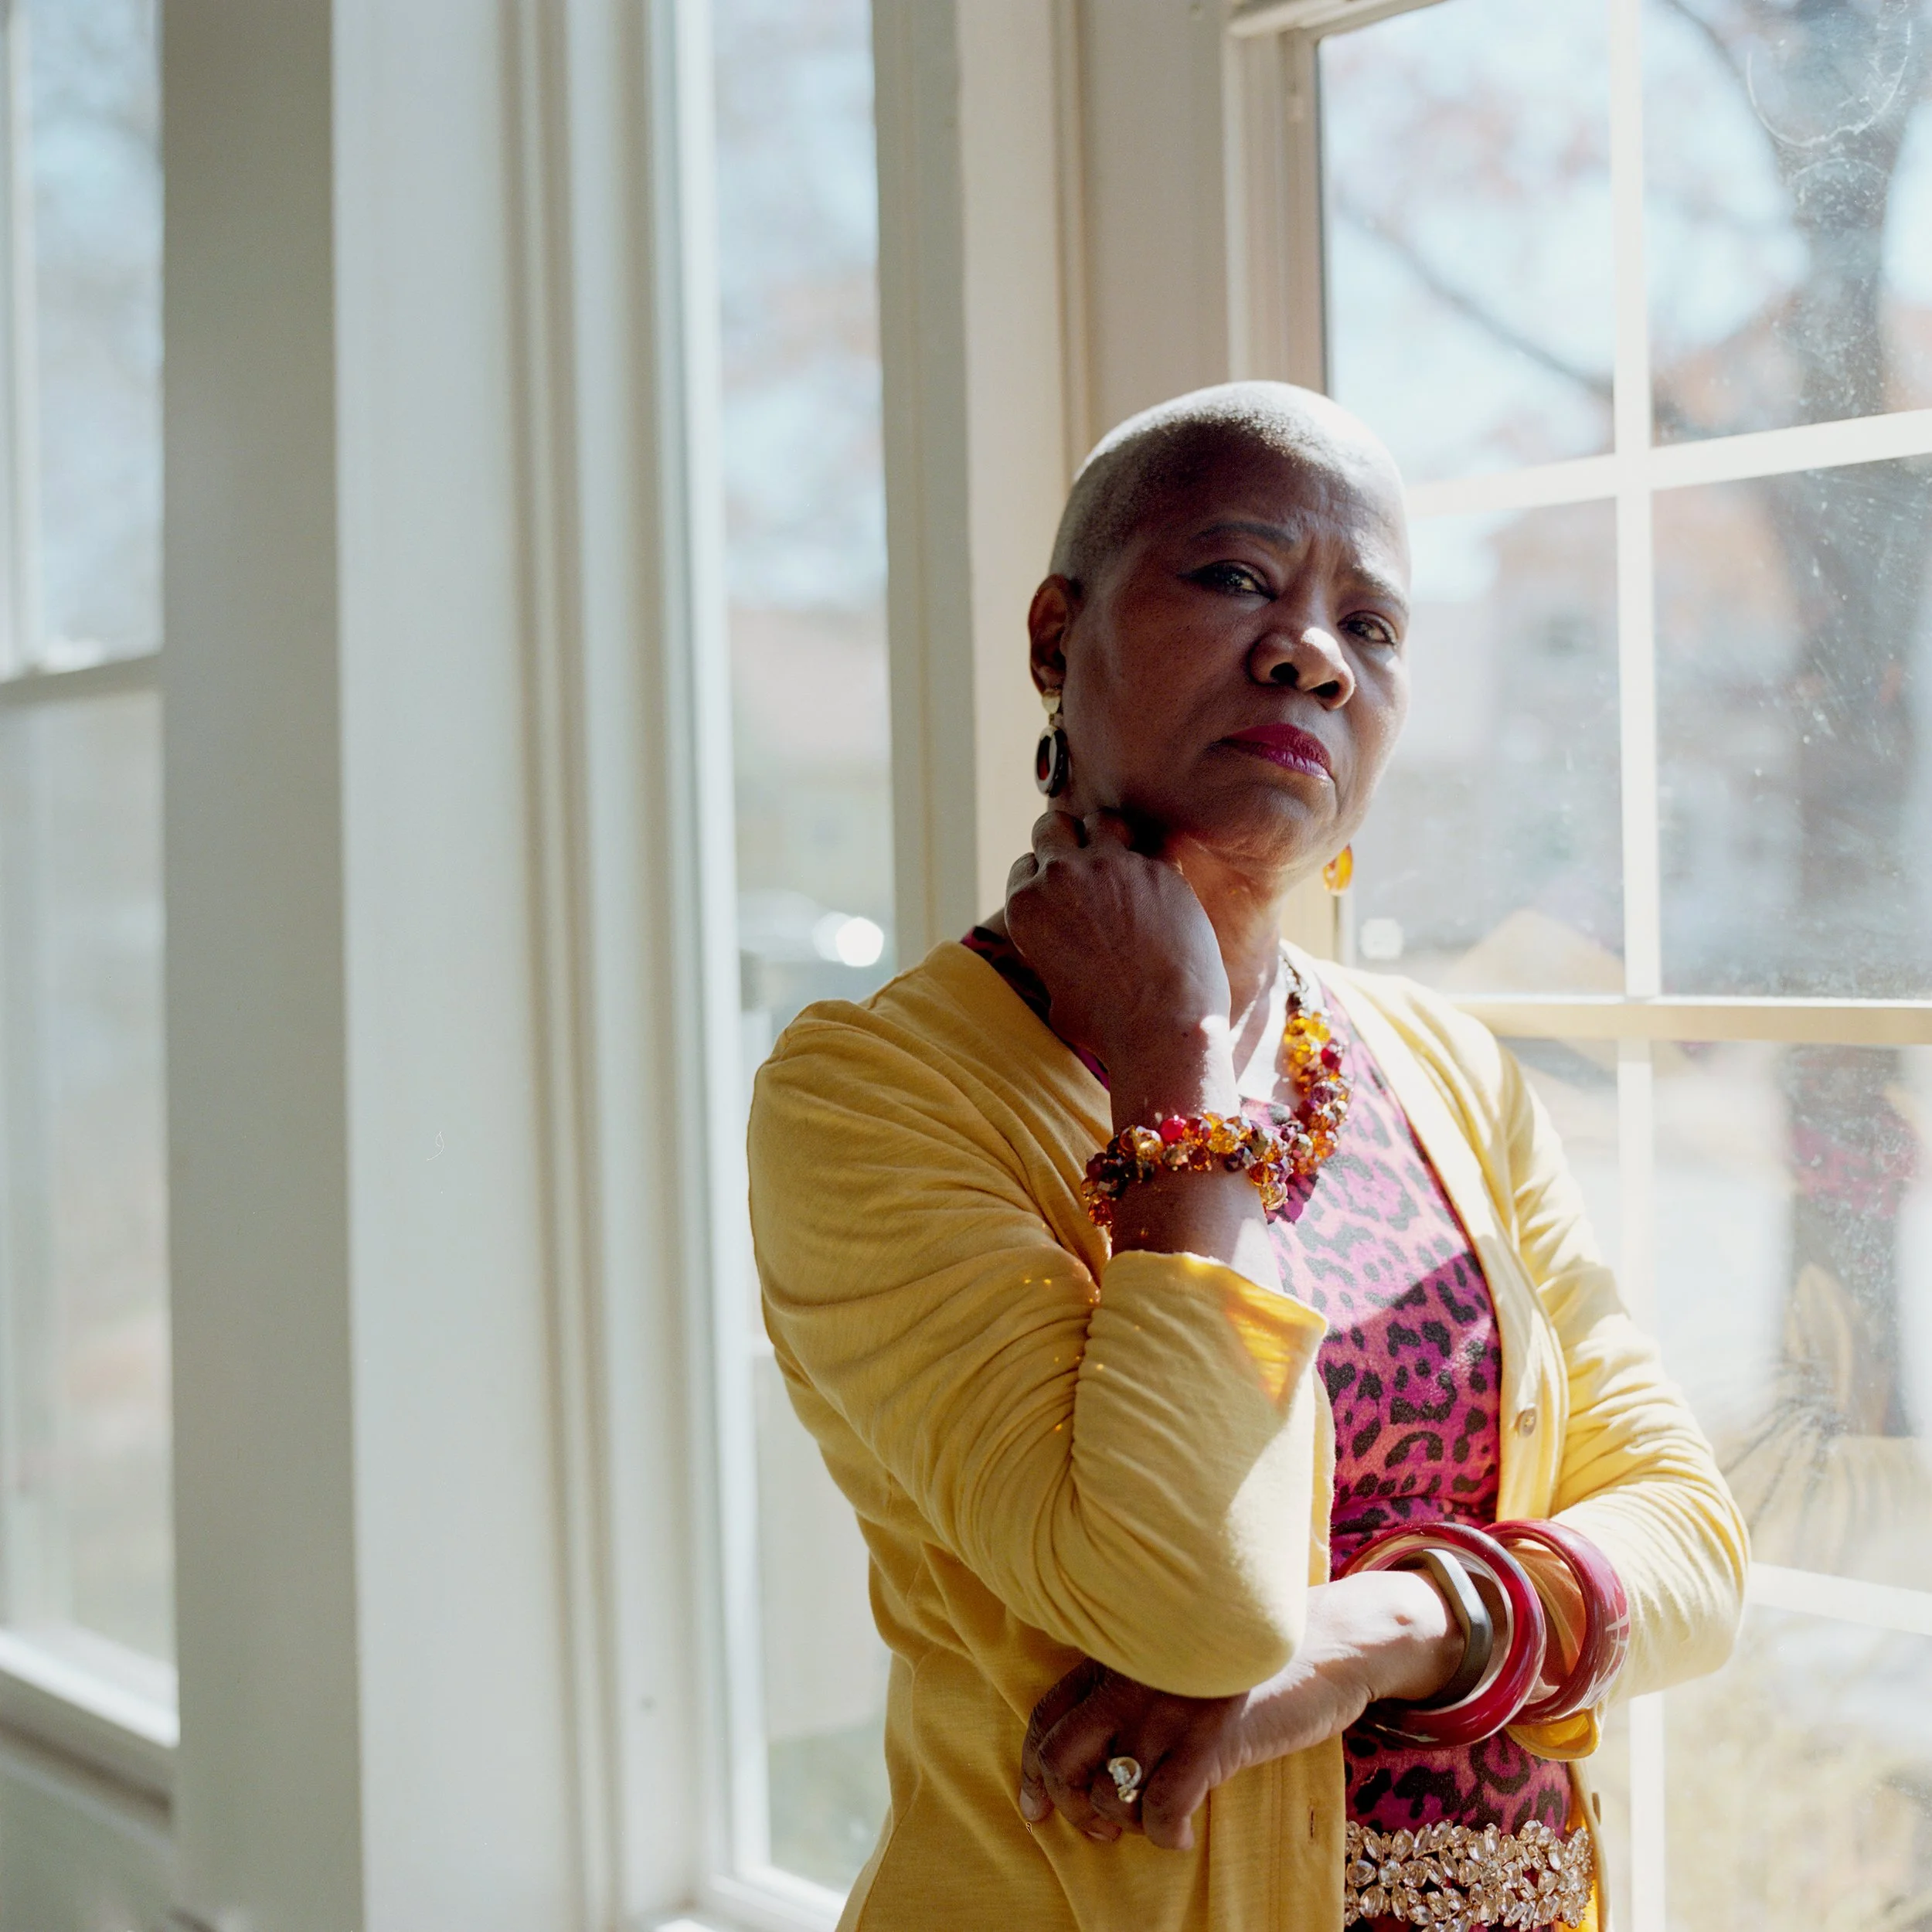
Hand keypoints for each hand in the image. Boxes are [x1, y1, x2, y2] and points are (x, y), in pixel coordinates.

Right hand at [1003, 809, 1232, 1093]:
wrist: (1163, 1027)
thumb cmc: (1106, 1026)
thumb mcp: (1054, 992)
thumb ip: (1051, 956)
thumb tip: (1059, 955)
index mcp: (1026, 906)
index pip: (1024, 866)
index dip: (1042, 878)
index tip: (1061, 894)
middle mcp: (1061, 876)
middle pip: (1052, 827)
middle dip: (1066, 840)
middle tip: (1085, 863)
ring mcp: (1112, 866)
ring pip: (1103, 821)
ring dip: (1109, 836)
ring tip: (1123, 863)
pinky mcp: (1158, 868)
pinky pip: (1151, 848)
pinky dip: (1153, 864)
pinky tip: (1163, 892)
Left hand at [1017, 1571, 1459, 1850]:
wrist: (1326, 1643)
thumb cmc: (1247, 1665)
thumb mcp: (1176, 1667)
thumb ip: (1132, 1691)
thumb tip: (1091, 1760)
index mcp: (1119, 1655)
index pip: (1044, 1714)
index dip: (1032, 1770)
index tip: (1037, 1809)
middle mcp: (1133, 1676)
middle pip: (1062, 1756)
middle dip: (1073, 1805)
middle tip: (1103, 1828)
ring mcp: (1170, 1705)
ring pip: (1111, 1792)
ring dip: (1128, 1825)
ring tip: (1157, 1821)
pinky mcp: (1212, 1736)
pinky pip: (1163, 1808)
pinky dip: (1167, 1836)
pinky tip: (1185, 1835)